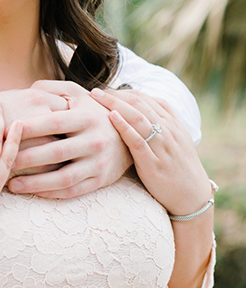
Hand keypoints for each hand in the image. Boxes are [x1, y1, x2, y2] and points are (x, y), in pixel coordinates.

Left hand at [6, 81, 131, 198]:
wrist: (130, 135)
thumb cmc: (93, 112)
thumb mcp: (78, 95)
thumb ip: (53, 89)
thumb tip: (27, 88)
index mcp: (86, 118)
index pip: (53, 123)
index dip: (28, 128)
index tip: (4, 133)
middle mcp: (95, 140)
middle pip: (55, 152)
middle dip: (25, 159)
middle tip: (1, 161)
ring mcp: (99, 163)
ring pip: (63, 177)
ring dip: (35, 183)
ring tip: (11, 184)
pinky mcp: (100, 180)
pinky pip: (73, 190)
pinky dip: (51, 193)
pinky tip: (32, 191)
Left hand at [89, 88, 211, 216]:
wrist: (193, 196)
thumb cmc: (178, 168)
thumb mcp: (176, 140)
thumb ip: (161, 124)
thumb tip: (140, 110)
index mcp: (172, 123)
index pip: (145, 99)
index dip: (123, 92)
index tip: (105, 91)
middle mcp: (167, 130)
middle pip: (139, 104)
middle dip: (115, 95)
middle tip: (95, 91)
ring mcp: (161, 146)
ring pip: (138, 117)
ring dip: (115, 104)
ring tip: (97, 97)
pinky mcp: (154, 163)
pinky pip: (138, 141)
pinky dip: (125, 127)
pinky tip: (111, 117)